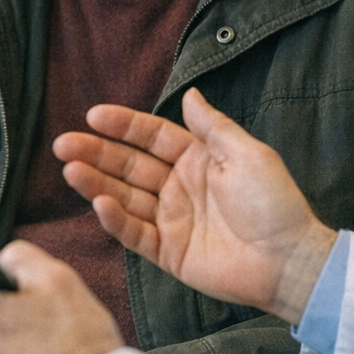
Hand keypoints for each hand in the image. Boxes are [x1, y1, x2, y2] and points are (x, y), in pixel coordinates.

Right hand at [54, 87, 337, 324]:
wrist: (289, 260)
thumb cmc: (274, 203)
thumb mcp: (247, 154)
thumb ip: (213, 127)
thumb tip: (190, 93)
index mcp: (198, 159)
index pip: (152, 136)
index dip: (123, 126)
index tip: (94, 115)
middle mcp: (179, 187)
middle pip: (129, 166)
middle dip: (96, 153)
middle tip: (63, 144)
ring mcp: (172, 220)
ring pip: (125, 197)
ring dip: (96, 183)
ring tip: (70, 170)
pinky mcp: (169, 252)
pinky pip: (135, 233)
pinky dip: (116, 219)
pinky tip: (100, 203)